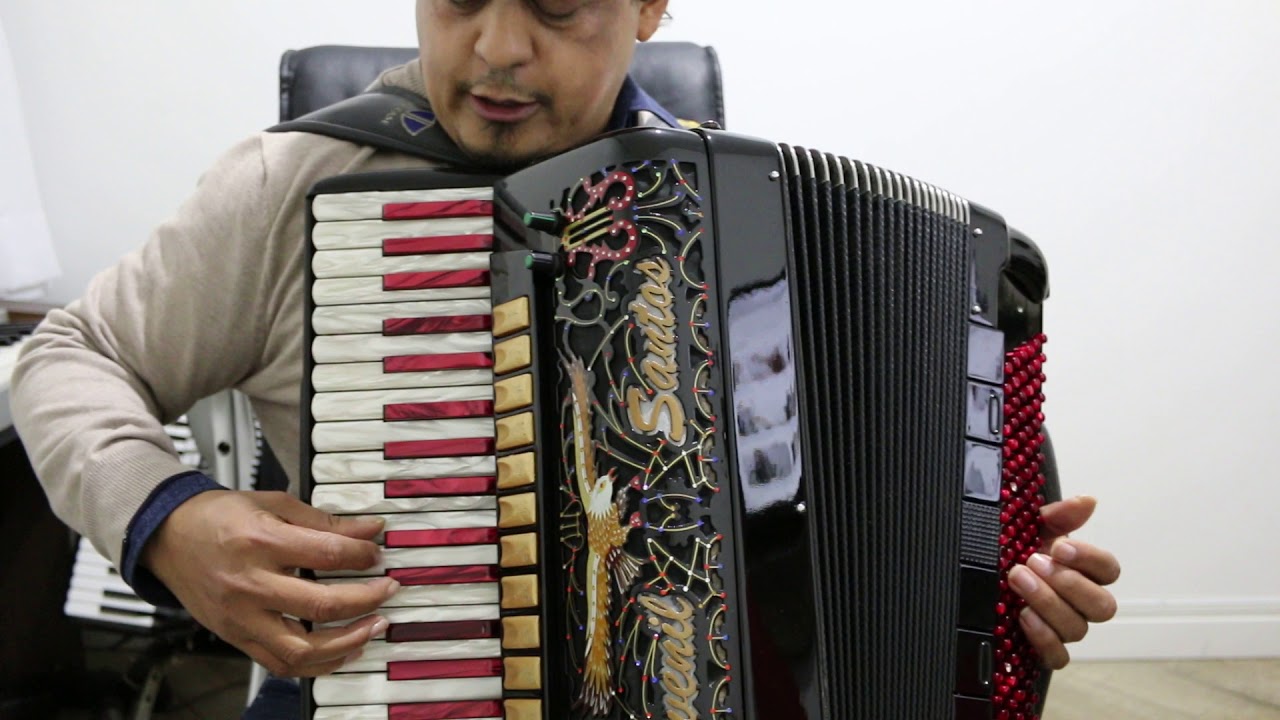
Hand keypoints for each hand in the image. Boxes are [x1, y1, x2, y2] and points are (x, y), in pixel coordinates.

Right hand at [141, 490, 398, 676]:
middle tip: (388, 590)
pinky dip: (316, 664)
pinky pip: (280, 664)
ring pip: (301, 648)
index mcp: (260, 542)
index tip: (378, 554)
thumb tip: (367, 531)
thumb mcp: (273, 503)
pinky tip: (341, 651)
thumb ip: (322, 521)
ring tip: (373, 628)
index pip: (327, 554)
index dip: (363, 555)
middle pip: (321, 604)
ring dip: (347, 643)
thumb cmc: (218, 517)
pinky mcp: (236, 637)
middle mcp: (250, 584)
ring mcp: (241, 617)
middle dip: (366, 599)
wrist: (168, 537)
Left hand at [1008, 495, 1119, 668]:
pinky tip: (1023, 616)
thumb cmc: (1012, 551)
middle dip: (1068, 583)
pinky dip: (1043, 638)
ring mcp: (1064, 628)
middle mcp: (1080, 604)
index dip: (1090, 559)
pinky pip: (1058, 657)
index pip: (1108, 570)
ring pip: (1077, 629)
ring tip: (1017, 580)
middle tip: (1032, 562)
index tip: (1060, 546)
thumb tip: (1087, 501)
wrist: (977, 578)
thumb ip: (1058, 516)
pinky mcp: (1045, 650)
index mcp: (1082, 571)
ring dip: (1048, 603)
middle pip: (1102, 606)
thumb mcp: (1030, 528)